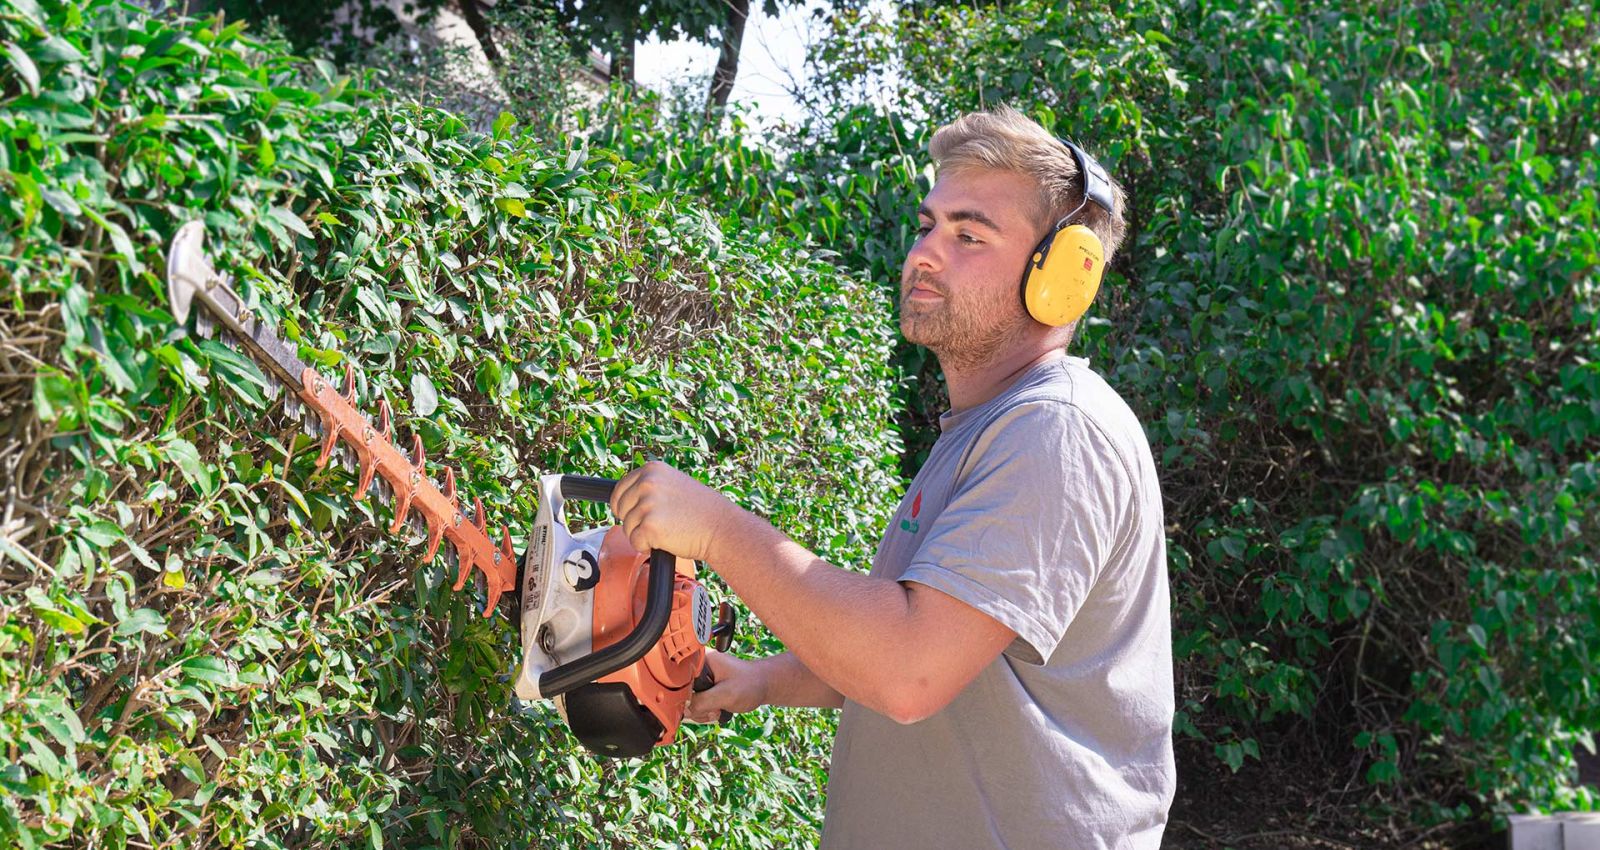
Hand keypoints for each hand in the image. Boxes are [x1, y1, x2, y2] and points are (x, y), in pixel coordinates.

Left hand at [609, 460, 739, 562]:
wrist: (721, 527)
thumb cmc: (702, 510)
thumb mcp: (674, 485)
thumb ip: (651, 486)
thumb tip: (624, 497)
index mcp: (652, 470)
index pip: (620, 489)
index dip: (622, 506)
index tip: (628, 513)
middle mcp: (647, 483)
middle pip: (621, 509)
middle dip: (634, 521)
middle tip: (659, 524)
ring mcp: (647, 504)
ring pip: (627, 527)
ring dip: (643, 534)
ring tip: (667, 530)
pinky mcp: (649, 525)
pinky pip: (635, 542)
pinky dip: (647, 546)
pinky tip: (666, 540)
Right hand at [684, 650, 767, 723]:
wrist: (764, 686)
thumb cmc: (750, 684)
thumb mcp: (726, 695)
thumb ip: (702, 702)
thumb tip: (684, 711)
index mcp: (700, 660)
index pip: (678, 679)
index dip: (682, 695)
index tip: (695, 705)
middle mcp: (697, 668)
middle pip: (681, 693)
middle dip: (696, 707)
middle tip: (714, 708)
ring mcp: (700, 680)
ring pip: (687, 703)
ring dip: (702, 712)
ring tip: (718, 709)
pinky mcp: (704, 689)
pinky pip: (695, 705)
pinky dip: (704, 712)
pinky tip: (717, 710)